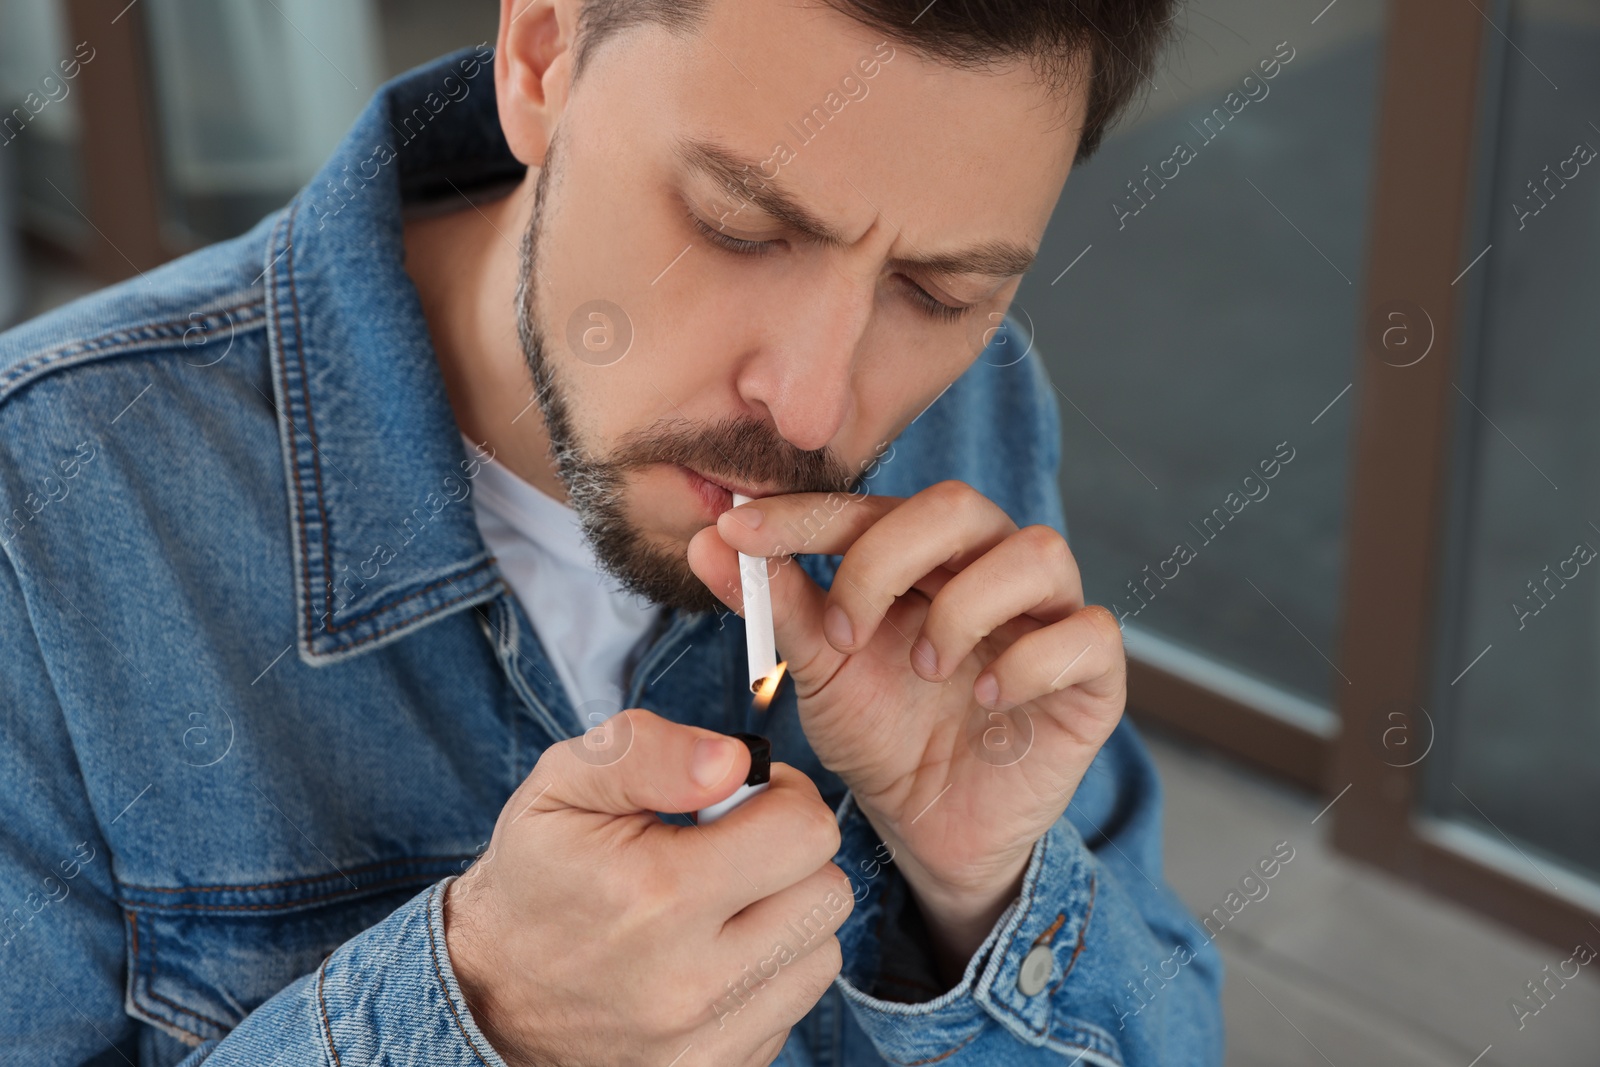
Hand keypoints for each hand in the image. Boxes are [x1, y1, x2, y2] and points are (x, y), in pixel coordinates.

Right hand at [445, 709, 852, 1066]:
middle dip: (791, 856)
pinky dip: (765, 974)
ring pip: (821, 954)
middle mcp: (692, 980)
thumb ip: (651, 751)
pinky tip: (711, 953)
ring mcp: (705, 1040)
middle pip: (828, 894)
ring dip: (786, 917)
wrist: (484, 992)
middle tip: (735, 847)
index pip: (806, 832)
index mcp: (659, 894)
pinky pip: (790, 1009)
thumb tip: (734, 761)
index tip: (743, 798)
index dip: (783, 796)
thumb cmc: (535, 875)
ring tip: (724, 902)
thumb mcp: (564, 784)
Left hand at [689, 481, 1124, 971]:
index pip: (869, 508)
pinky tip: (983, 698)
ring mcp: (1048, 617)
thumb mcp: (820, 673)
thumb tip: (709, 544)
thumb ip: (778, 606)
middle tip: (845, 634)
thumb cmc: (881, 736)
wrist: (930, 827)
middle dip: (888, 560)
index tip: (737, 535)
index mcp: (921, 556)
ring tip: (925, 667)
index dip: (804, 515)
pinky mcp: (1094, 676)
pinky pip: (1089, 634)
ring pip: (1038, 552)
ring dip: (965, 605)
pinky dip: (1030, 661)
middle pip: (959, 506)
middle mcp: (989, 569)